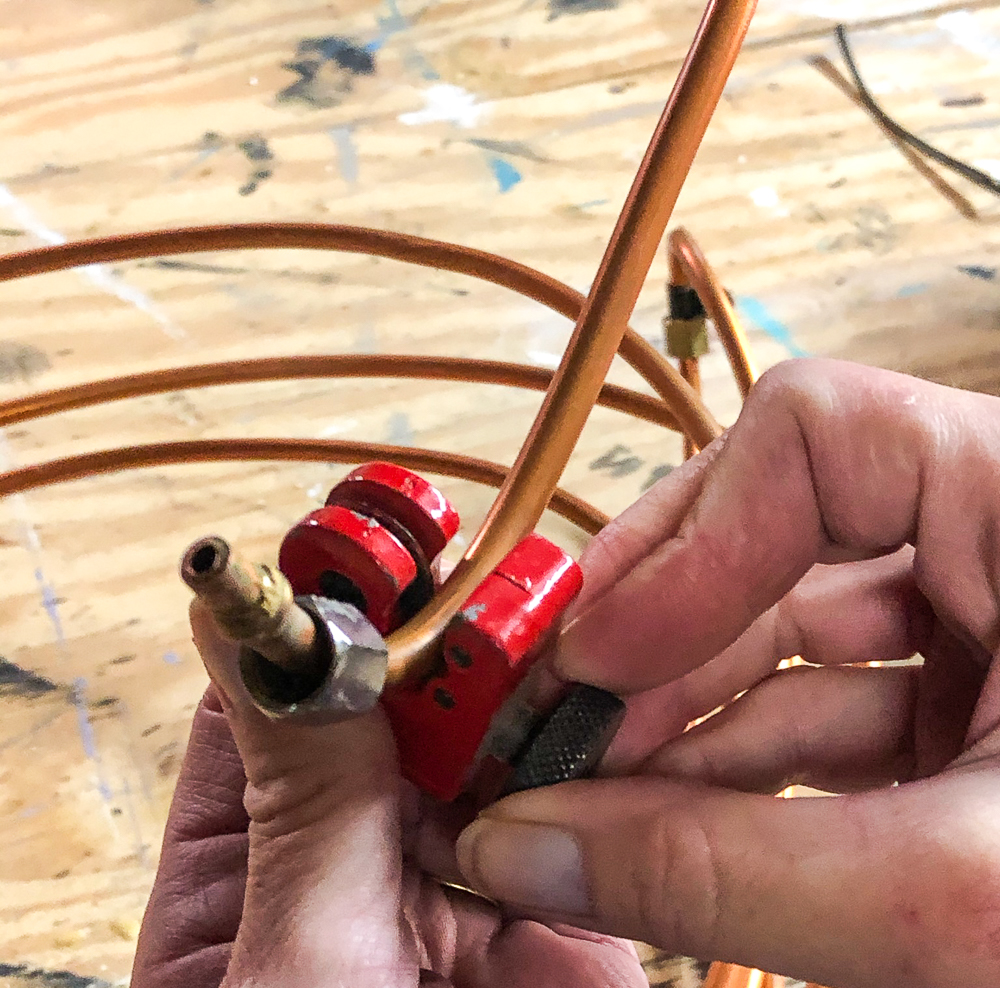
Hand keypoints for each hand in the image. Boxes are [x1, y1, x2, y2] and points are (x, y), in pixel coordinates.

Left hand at [131, 604, 646, 987]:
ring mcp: (474, 873)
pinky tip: (624, 702)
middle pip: (410, 699)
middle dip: (456, 635)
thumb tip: (256, 631)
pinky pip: (592, 810)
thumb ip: (298, 800)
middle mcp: (365, 850)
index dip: (331, 603)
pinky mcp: (568, 913)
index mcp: (256, 852)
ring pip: (508, 740)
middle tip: (495, 572)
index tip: (373, 542)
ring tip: (567, 619)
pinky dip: (612, 756)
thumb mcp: (287, 970)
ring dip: (540, 683)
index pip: (286, 685)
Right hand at [454, 358, 999, 987]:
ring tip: (570, 797)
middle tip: (538, 729)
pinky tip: (648, 825)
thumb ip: (728, 873)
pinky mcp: (962, 724)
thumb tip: (529, 845)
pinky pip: (813, 721)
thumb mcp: (967, 896)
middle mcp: (998, 548)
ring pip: (777, 645)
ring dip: (666, 724)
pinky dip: (725, 776)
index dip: (686, 534)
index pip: (814, 437)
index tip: (592, 648)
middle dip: (642, 646)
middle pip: (765, 545)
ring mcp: (980, 637)